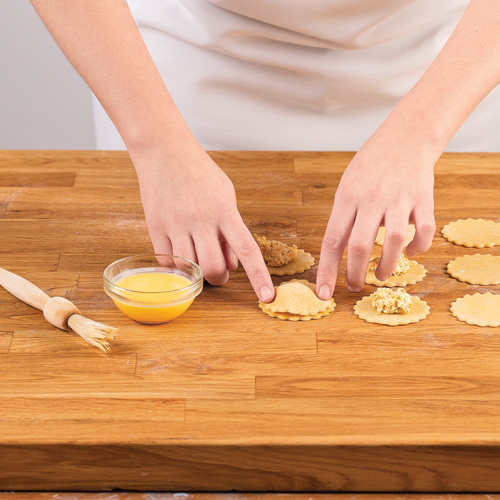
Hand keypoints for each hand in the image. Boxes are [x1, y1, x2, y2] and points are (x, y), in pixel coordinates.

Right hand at [131, 144, 274, 301]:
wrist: (164, 151)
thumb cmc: (200, 173)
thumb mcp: (226, 195)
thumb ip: (231, 231)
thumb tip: (233, 264)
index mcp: (225, 211)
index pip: (247, 250)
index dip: (259, 276)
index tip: (267, 297)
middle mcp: (201, 219)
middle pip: (213, 268)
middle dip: (218, 279)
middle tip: (217, 274)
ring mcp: (177, 224)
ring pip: (189, 269)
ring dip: (196, 274)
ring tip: (197, 260)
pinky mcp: (155, 226)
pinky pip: (167, 261)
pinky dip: (176, 266)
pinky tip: (180, 254)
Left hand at [316, 123, 438, 298]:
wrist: (405, 137)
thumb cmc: (370, 167)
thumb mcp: (346, 186)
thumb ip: (343, 218)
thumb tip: (340, 253)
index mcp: (347, 198)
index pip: (332, 240)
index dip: (327, 270)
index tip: (323, 294)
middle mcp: (372, 199)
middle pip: (360, 245)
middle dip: (355, 274)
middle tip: (353, 286)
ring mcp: (399, 199)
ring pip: (393, 242)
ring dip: (386, 266)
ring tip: (380, 276)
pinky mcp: (423, 199)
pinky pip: (424, 230)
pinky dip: (419, 248)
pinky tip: (410, 253)